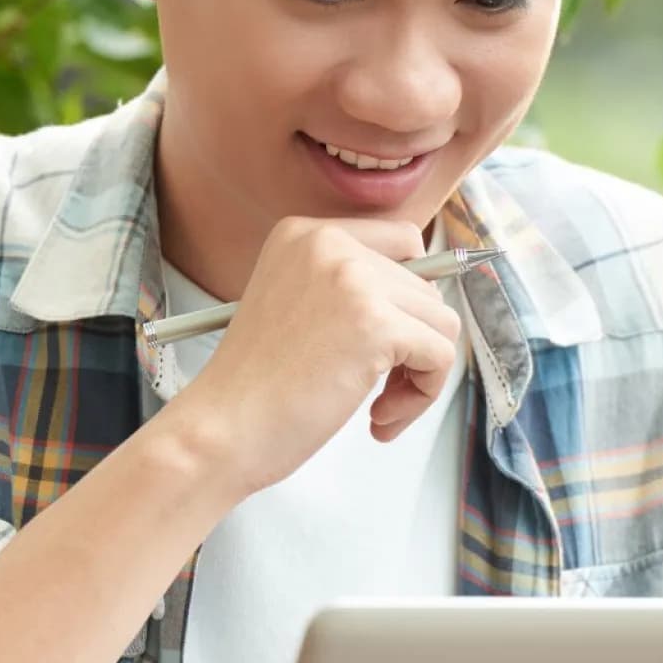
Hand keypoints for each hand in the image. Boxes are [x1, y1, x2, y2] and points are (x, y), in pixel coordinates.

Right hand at [156, 216, 462, 497]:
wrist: (222, 428)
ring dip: (419, 374)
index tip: (386, 340)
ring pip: (441, 321)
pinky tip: (378, 417)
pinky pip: (441, 356)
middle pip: (426, 287)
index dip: (405, 297)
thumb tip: (424, 298)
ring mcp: (353, 281)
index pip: (403, 241)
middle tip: (375, 390)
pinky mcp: (376, 324)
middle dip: (411, 345)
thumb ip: (349, 289)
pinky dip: (422, 395)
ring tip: (377, 407)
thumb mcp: (296, 307)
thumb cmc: (254, 388)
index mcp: (304, 234)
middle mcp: (329, 246)